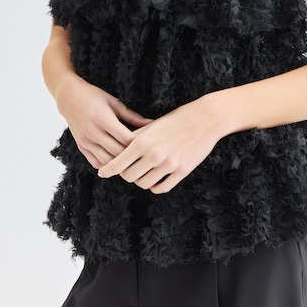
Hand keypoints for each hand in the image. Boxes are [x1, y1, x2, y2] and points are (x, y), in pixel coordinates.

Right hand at [57, 76, 151, 168]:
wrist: (69, 97)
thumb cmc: (94, 96)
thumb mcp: (114, 102)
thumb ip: (132, 115)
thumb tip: (151, 123)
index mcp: (103, 119)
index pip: (126, 139)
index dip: (139, 144)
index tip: (149, 145)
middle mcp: (93, 132)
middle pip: (118, 152)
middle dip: (132, 156)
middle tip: (145, 157)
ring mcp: (85, 142)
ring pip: (107, 161)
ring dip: (120, 164)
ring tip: (133, 162)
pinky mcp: (81, 147)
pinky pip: (96, 163)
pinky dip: (108, 165)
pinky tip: (117, 161)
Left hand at [97, 96, 220, 193]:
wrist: (205, 118)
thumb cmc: (177, 119)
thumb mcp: (152, 125)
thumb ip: (135, 137)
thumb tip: (118, 149)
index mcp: (143, 141)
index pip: (118, 163)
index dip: (107, 170)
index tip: (102, 173)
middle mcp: (153, 154)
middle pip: (129, 176)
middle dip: (125, 175)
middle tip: (127, 170)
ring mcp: (168, 164)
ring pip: (144, 184)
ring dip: (141, 180)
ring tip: (142, 173)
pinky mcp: (182, 171)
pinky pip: (161, 187)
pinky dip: (155, 186)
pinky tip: (155, 179)